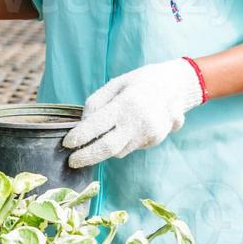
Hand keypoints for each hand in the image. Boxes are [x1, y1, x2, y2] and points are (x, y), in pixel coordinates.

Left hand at [62, 58, 204, 168]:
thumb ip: (96, 104)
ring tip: (97, 140)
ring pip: (118, 151)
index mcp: (126, 103)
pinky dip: (121, 143)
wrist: (176, 85)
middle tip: (72, 161)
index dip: (79, 137)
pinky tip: (125, 128)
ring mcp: (150, 134)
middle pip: (107, 148)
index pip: (97, 126)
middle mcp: (140, 122)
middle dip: (87, 157)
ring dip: (104, 149)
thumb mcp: (115, 84)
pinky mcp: (155, 141)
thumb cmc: (139, 82)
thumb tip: (82, 125)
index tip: (66, 143)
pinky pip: (130, 148)